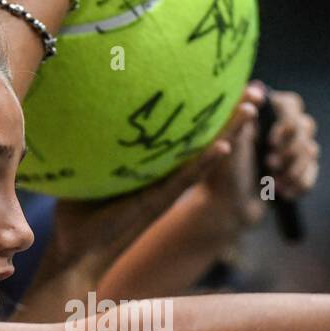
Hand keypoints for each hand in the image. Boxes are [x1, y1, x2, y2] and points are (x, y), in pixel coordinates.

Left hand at [42, 96, 257, 283]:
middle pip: (204, 139)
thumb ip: (90, 139)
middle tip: (254, 88)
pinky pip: (186, 178)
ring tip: (250, 109)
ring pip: (205, 156)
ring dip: (229, 133)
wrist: (75, 249)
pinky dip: (205, 162)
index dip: (204, 109)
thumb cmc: (76, 210)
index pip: (183, 133)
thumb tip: (77, 101)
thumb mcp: (85, 165)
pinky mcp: (158, 202)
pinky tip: (224, 146)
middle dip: (229, 115)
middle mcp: (165, 177)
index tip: (223, 81)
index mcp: (152, 167)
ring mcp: (165, 189)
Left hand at [195, 82, 317, 228]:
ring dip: (295, 169)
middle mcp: (277, 130)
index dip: (288, 122)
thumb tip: (256, 86)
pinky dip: (300, 184)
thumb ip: (242, 115)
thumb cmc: (222, 176)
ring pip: (312, 150)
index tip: (271, 142)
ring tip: (274, 183)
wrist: (228, 211)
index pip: (291, 104)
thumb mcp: (230, 144)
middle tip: (270, 165)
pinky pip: (313, 171)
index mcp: (262, 118)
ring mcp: (289, 151)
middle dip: (292, 150)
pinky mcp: (296, 171)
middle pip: (306, 126)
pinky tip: (283, 193)